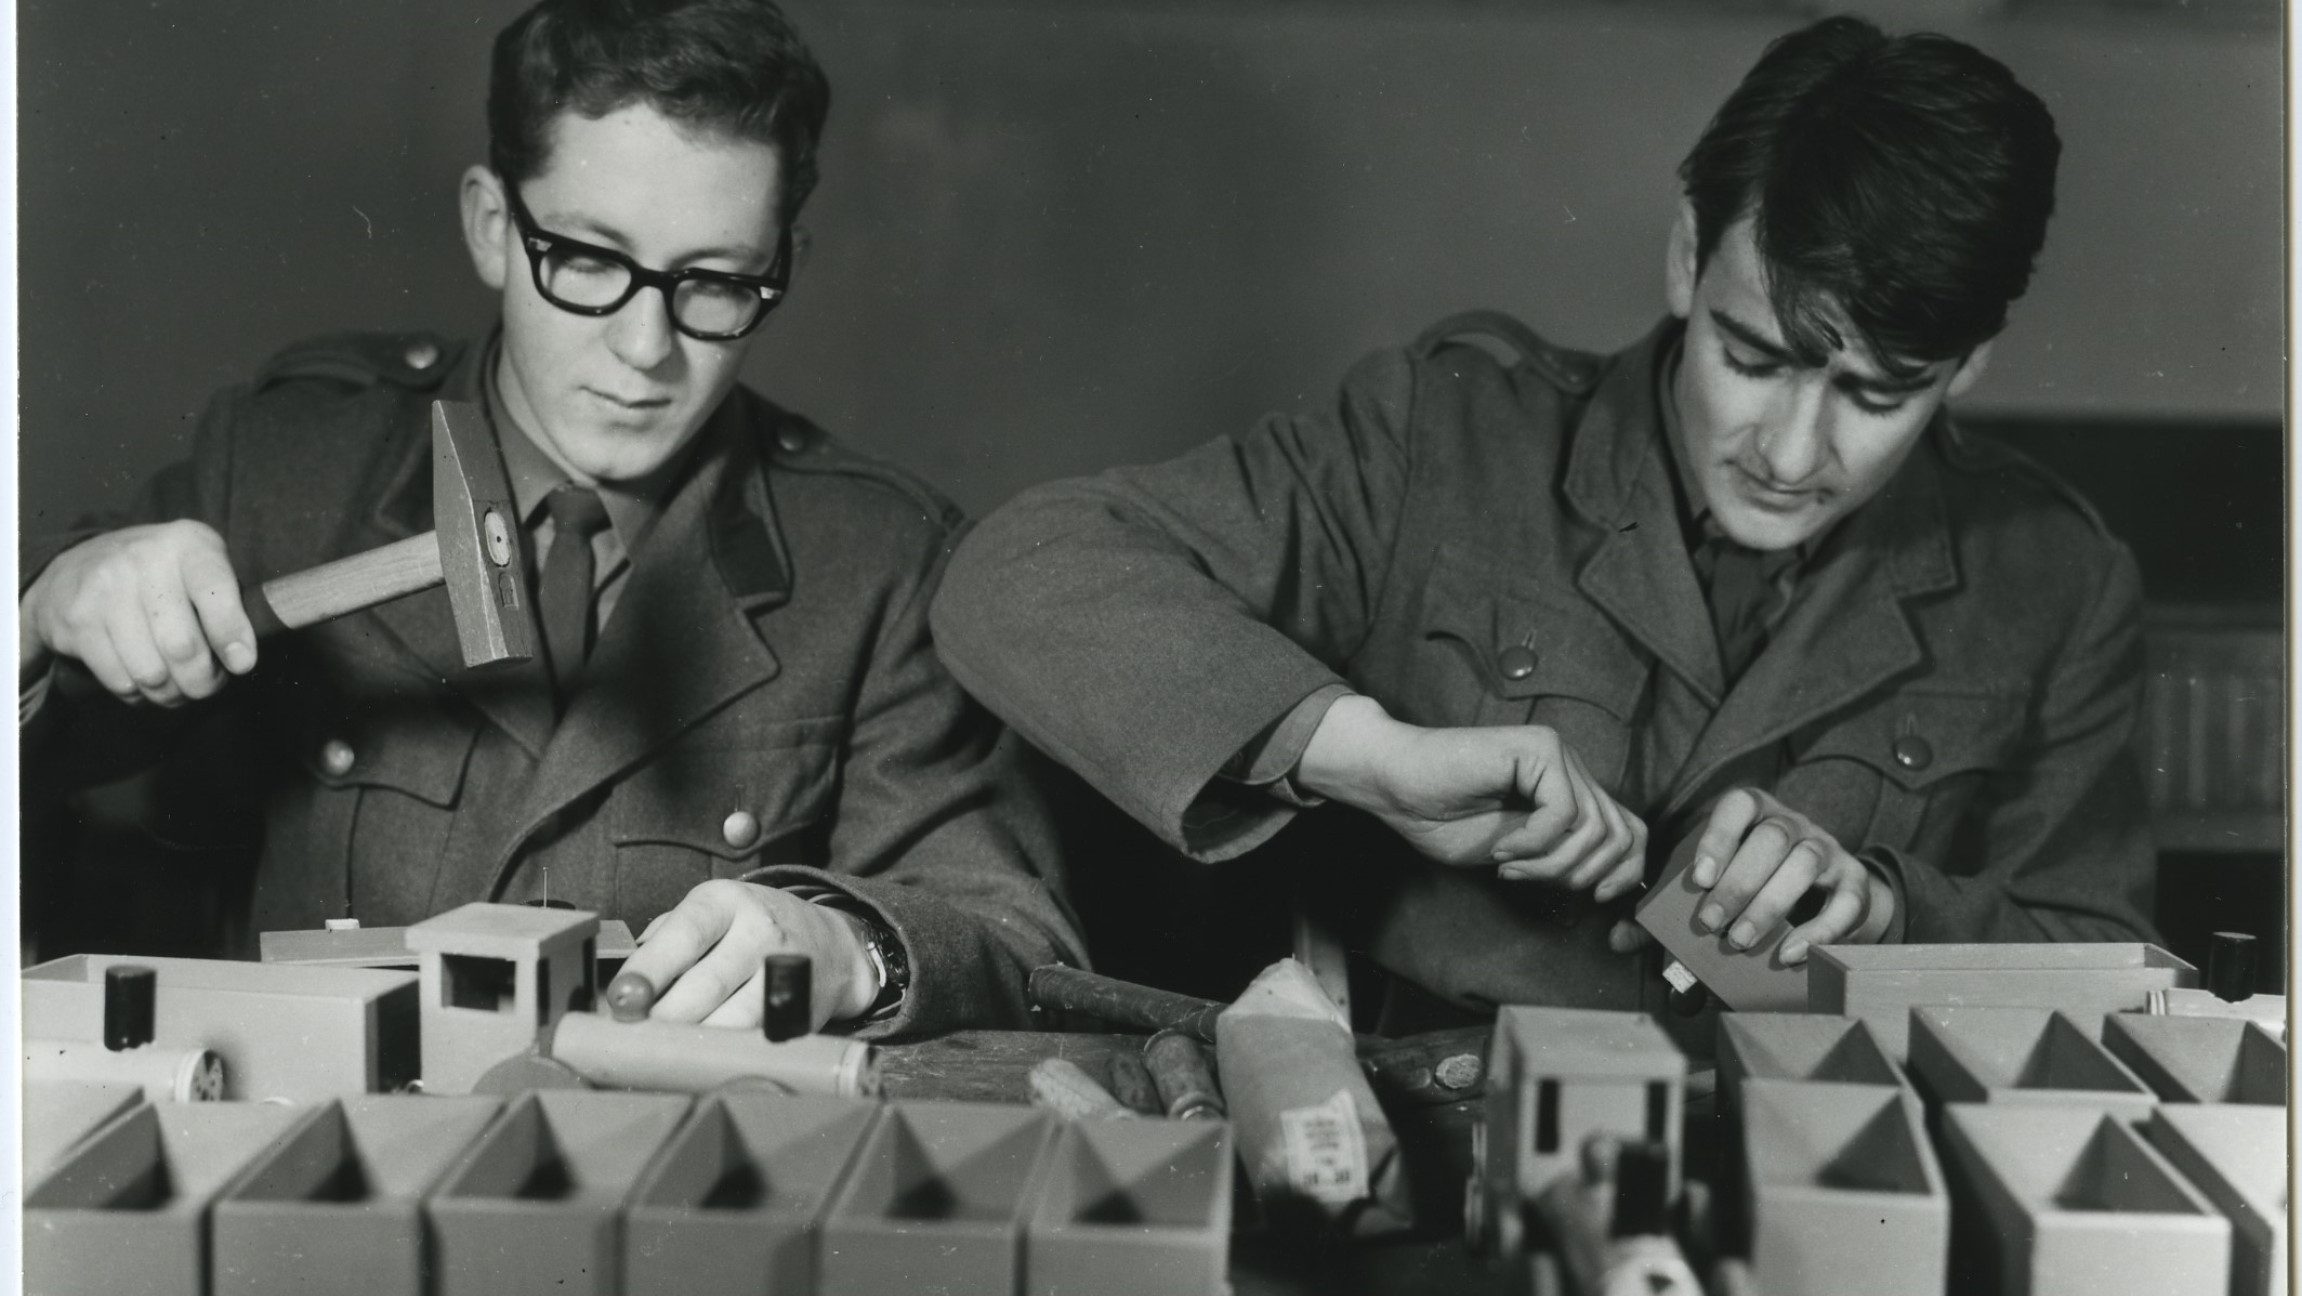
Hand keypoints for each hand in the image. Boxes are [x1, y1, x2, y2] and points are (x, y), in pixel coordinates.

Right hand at [22, 521, 255, 703]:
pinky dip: (138, 695)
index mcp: (188, 544)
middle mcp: (143, 559)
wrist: (78, 565)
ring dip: (171, 694)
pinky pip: (119, 680)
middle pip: (182, 646)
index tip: (242, 664)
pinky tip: (144, 683)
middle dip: (202, 681)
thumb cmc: (161, 575)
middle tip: (206, 686)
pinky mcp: (76, 620)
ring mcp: (104, 588)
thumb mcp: (201, 567)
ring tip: (177, 687)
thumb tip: (242, 659)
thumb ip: (230, 602)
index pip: (214, 591)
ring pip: (151, 672)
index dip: (231, 633)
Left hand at [618, 880, 881, 1030]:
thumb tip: (622, 990)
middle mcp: (760, 930)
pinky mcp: (800, 1008)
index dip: (648, 972)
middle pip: (704, 986)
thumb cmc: (747, 930)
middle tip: (635, 1038)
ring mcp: (785, 971)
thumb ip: (664, 941)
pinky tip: (705, 1058)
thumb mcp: (709, 915)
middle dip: (663, 1018)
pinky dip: (726, 1054)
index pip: (683, 936)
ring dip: (693, 1042)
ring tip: (666, 1053)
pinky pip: (756, 1039)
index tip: (621, 1001)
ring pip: (733, 1019)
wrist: (830, 943)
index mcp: (726, 901)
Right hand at [1295, 695, 1646, 900]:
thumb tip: (1605, 885)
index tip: (1598, 901)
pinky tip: (1502, 846)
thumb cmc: (1442, 816)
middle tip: (1530, 880)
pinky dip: (1533, 843)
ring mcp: (1557, 754)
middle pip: (1621, 834)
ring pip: (1593, 828)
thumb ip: (1559, 860)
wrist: (1395, 783)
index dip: (1626, 874)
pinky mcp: (1538, 749)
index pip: (1630, 833)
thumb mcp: (1517, 855)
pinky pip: (1560, 812)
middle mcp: (1572, 768)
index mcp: (1570, 790)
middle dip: (1582, 875)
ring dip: (1550, 863)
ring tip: (1511, 866)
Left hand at [1684, 788, 1893, 963]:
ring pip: (1805, 863)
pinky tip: (1788, 954)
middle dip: (1738, 883)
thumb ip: (1688, 897)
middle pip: (1772, 838)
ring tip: (1741, 940)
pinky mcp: (1855, 882)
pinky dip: (1817, 931)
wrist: (1827, 892)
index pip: (1740, 805)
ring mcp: (1828, 849)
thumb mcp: (1726, 876)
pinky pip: (1844, 902)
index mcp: (1759, 812)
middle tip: (1712, 923)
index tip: (1699, 879)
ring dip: (1769, 906)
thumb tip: (1630, 935)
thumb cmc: (1759, 882)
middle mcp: (1795, 824)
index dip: (1718, 838)